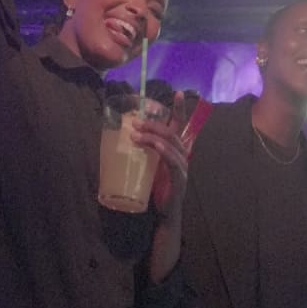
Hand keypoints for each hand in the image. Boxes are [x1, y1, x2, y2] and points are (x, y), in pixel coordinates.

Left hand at [131, 91, 188, 221]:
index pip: (179, 126)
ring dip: (153, 136)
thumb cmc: (154, 188)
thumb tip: (124, 135)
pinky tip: (154, 145)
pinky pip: (173, 161)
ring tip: (135, 133)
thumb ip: (143, 150)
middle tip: (135, 121)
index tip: (178, 92)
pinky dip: (164, 151)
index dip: (180, 109)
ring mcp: (182, 167)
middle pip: (172, 132)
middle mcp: (182, 155)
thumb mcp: (148, 164)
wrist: (163, 215)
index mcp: (175, 149)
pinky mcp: (180, 179)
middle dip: (154, 124)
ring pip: (171, 144)